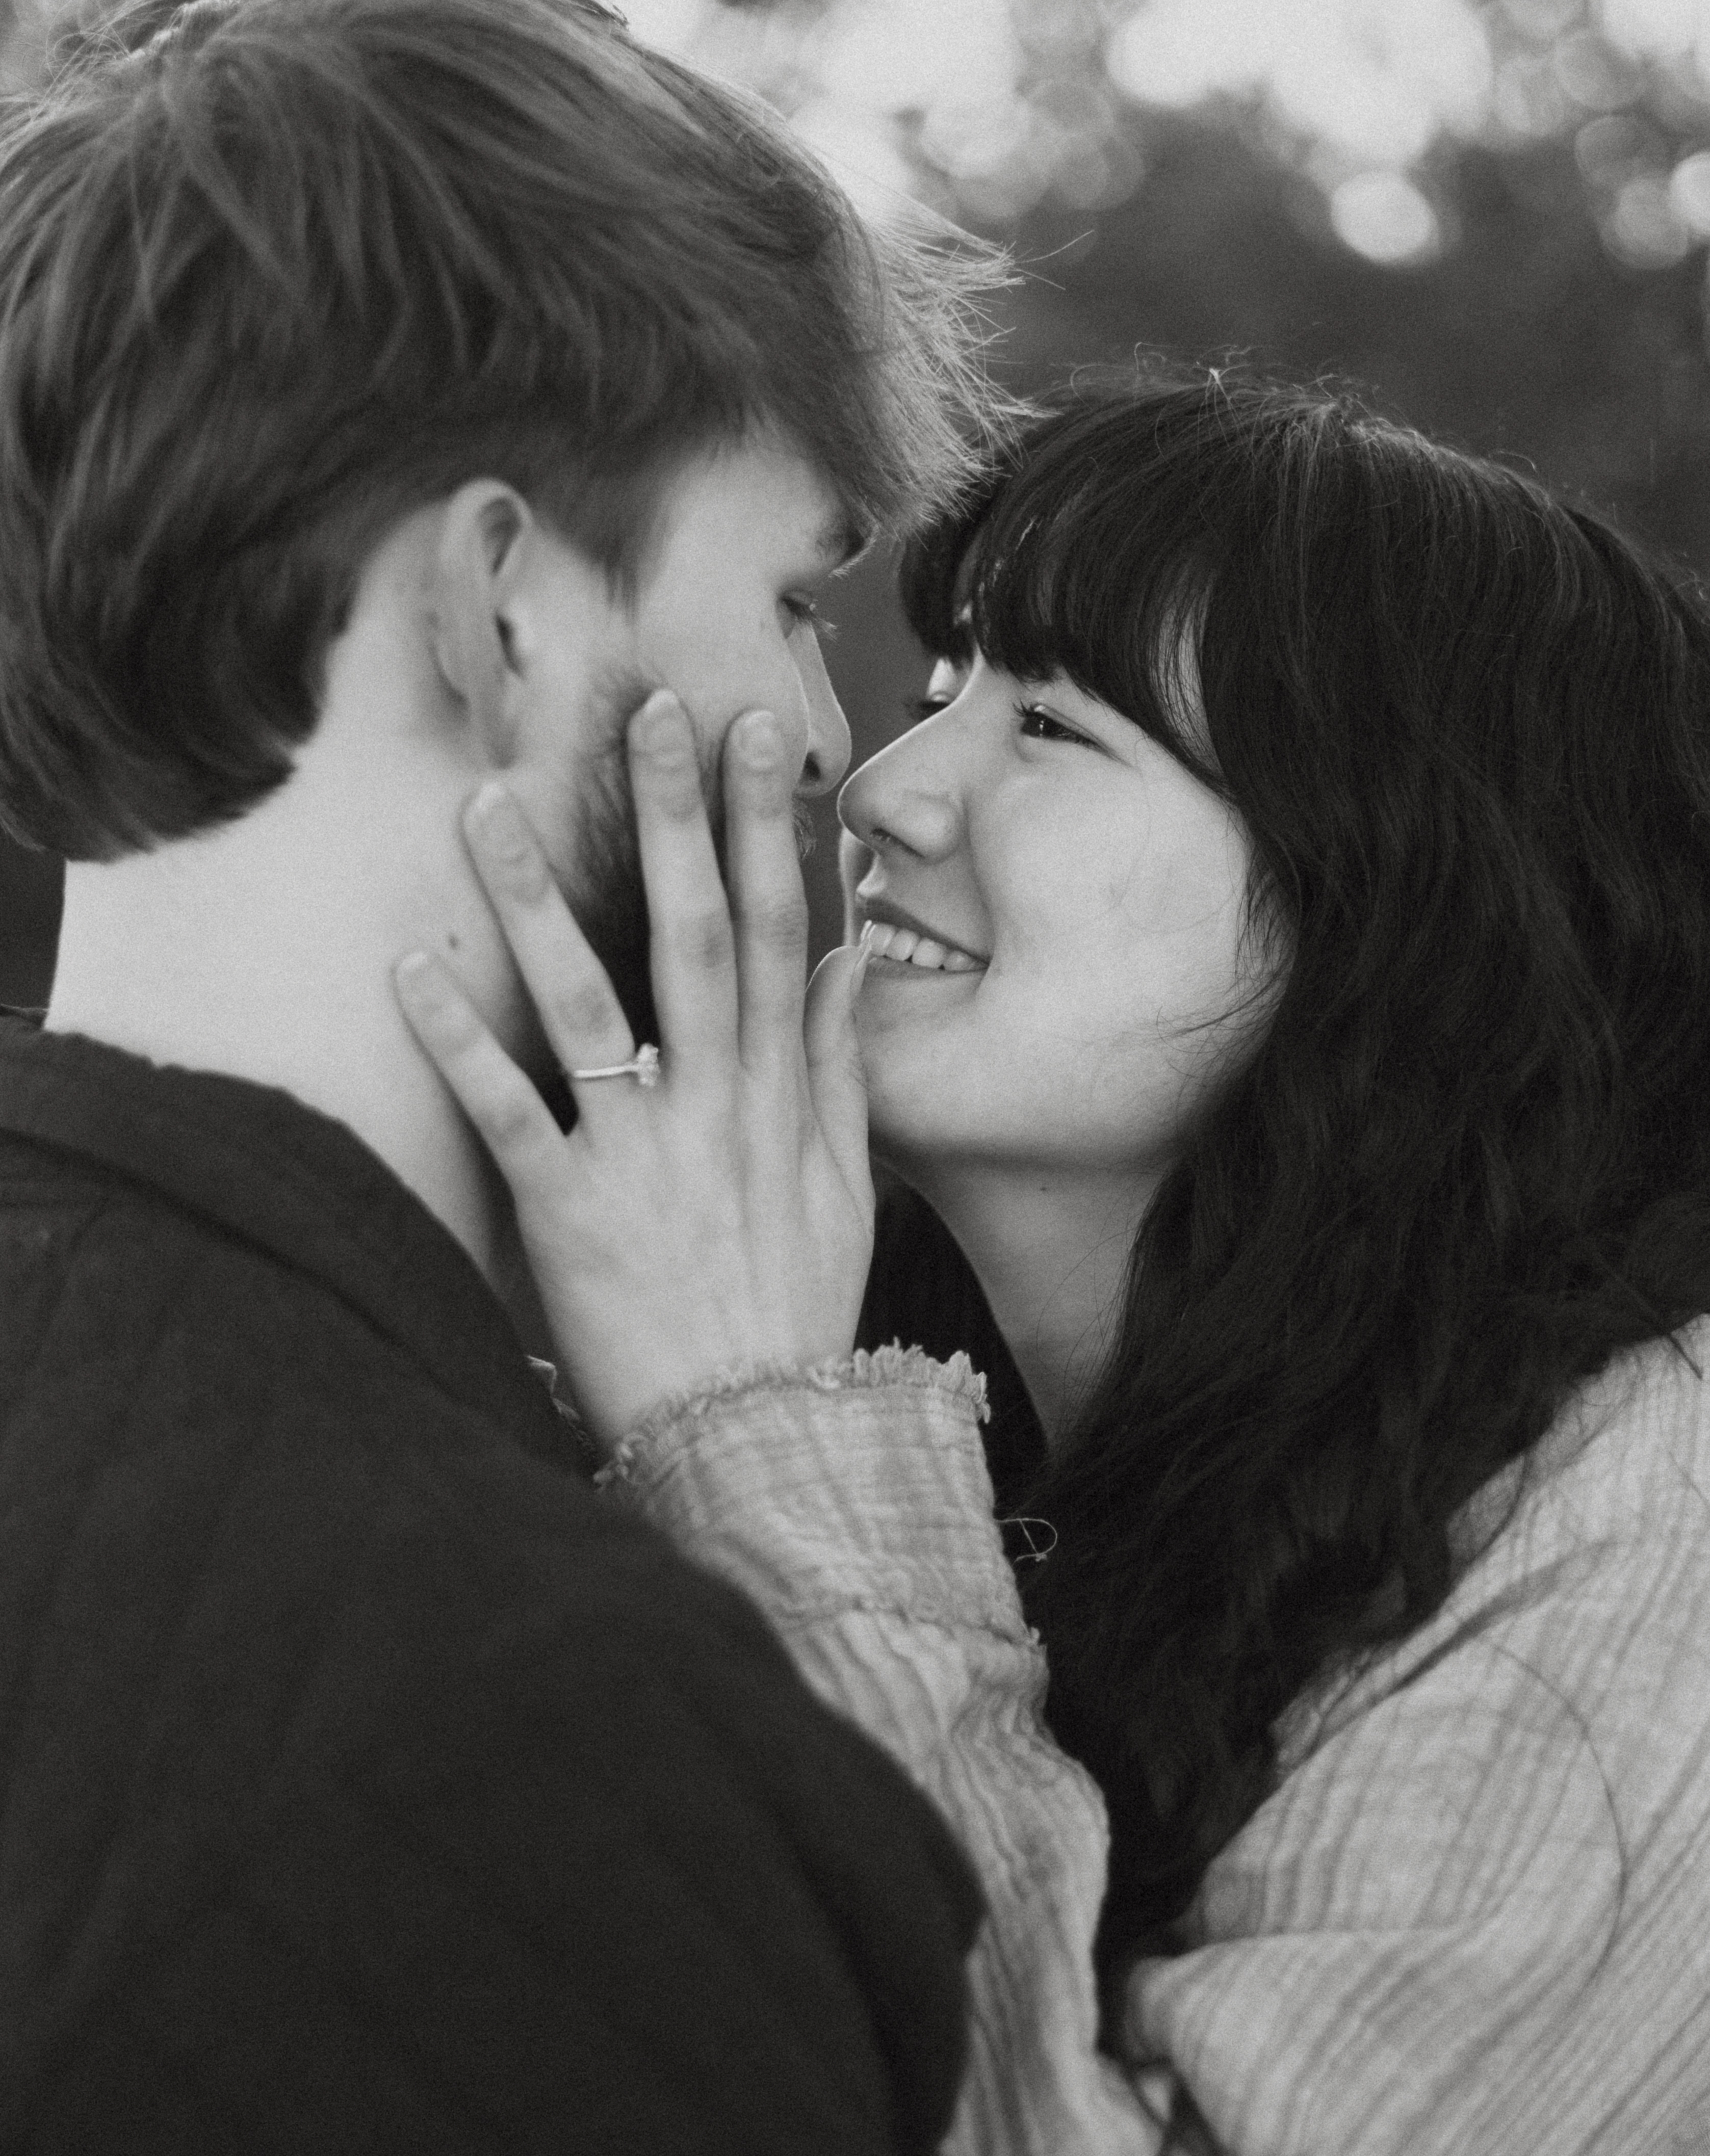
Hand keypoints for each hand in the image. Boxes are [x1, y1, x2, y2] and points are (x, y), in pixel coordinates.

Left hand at [395, 692, 873, 1450]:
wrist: (759, 1439)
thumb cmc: (796, 1315)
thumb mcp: (849, 1190)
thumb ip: (837, 1071)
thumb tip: (845, 961)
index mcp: (777, 1093)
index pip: (774, 930)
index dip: (763, 826)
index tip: (749, 734)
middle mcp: (714, 1106)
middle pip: (691, 935)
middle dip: (670, 819)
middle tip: (643, 716)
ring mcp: (639, 1155)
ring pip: (585, 1004)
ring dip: (537, 902)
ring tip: (490, 806)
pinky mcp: (566, 1213)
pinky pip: (507, 1111)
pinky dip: (460, 1040)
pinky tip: (414, 967)